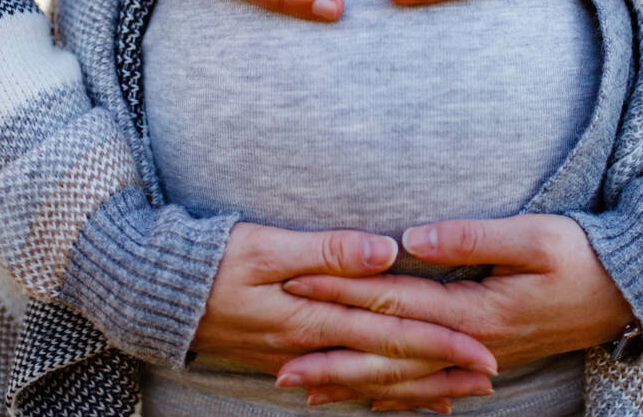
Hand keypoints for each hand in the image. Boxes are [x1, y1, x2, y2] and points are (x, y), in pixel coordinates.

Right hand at [191, 223, 496, 398]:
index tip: (484, 347)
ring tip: (459, 395)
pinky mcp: (287, 356)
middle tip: (492, 376)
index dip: (440, 340)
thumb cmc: (207, 259)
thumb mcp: (264, 245)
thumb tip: (387, 251)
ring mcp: (298, 356)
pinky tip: (397, 398)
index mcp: (312, 316)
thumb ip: (328, 250)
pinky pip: (343, 381)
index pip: (390, 330)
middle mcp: (310, 345)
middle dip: (442, 372)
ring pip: (369, 378)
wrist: (150, 292)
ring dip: (417, 387)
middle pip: (389, 363)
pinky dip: (376, 391)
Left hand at [275, 215, 633, 405]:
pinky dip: (395, 394)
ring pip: (404, 378)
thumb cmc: (585, 255)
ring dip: (353, 384)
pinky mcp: (485, 358)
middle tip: (280, 365)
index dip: (343, 294)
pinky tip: (368, 400)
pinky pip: (431, 384)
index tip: (297, 286)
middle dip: (332, 359)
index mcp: (474, 310)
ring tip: (306, 390)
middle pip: (388, 355)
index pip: (393, 302)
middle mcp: (469, 343)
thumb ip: (471, 237)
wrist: (630, 294)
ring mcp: (477, 357)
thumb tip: (412, 238)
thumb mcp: (534, 236)